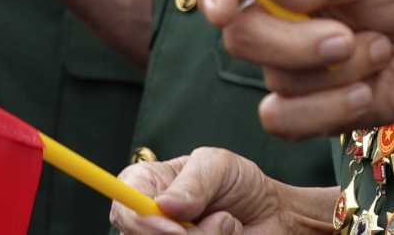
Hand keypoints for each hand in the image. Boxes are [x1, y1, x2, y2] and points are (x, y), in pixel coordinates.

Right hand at [112, 149, 334, 234]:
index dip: (141, 221)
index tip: (173, 228)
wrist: (270, 215)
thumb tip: (165, 205)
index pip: (123, 206)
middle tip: (219, 222)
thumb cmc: (238, 184)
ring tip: (226, 225)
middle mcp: (149, 222)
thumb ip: (194, 181)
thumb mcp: (219, 165)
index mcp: (147, 187)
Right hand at [196, 0, 393, 145]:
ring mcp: (299, 63)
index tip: (224, 8)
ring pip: (272, 80)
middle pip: (241, 35)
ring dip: (333, 72)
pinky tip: (368, 91)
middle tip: (345, 34)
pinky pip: (286, 121)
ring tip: (379, 51)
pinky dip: (329, 109)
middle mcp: (285, 14)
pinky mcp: (315, 108)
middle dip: (293, 42)